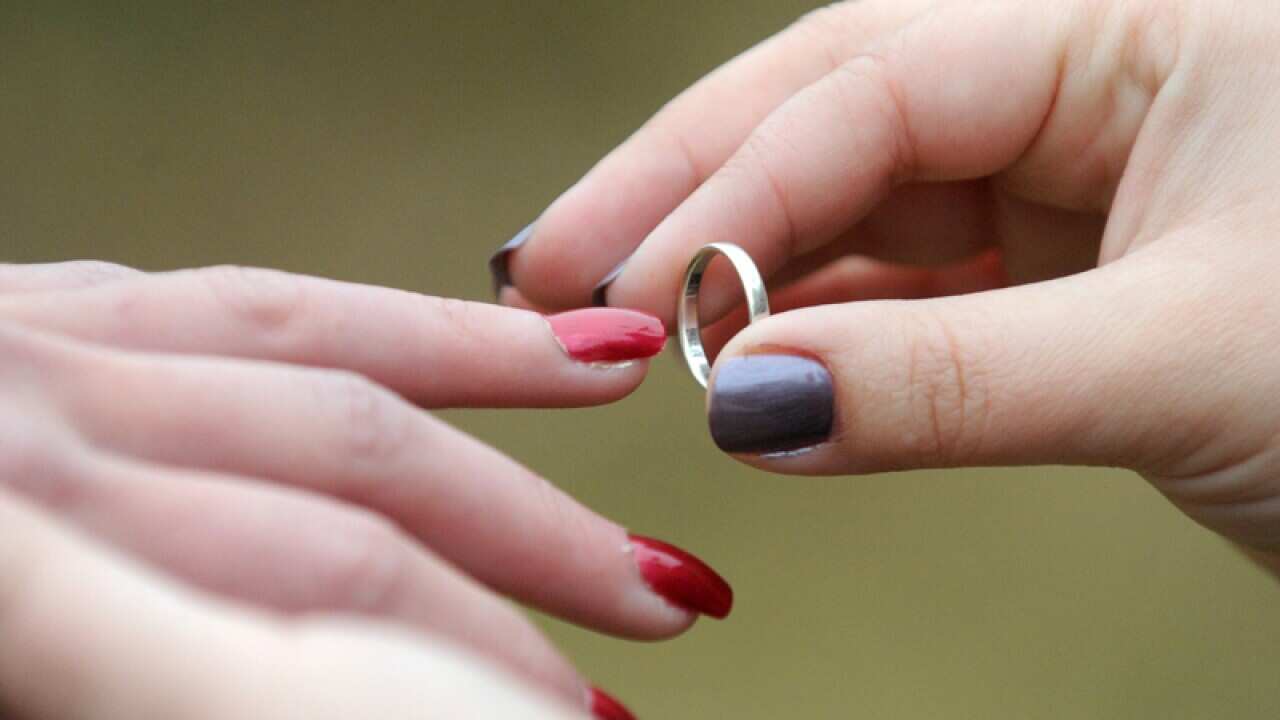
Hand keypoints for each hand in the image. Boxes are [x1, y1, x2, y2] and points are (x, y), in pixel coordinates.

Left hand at [0, 261, 733, 716]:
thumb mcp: (5, 681)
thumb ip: (117, 659)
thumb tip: (343, 672)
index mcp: (10, 559)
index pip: (312, 605)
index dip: (468, 667)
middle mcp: (35, 424)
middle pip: (347, 492)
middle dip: (528, 560)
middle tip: (668, 609)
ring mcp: (38, 346)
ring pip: (324, 361)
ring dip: (495, 401)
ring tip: (623, 402)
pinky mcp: (39, 311)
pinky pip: (247, 299)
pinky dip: (380, 321)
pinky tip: (469, 336)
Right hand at [492, 0, 1279, 565]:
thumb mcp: (1194, 362)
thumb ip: (955, 382)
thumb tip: (746, 404)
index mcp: (1134, 22)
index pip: (873, 87)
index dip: (730, 190)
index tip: (622, 293)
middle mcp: (1090, 80)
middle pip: (832, 120)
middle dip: (687, 199)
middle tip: (550, 270)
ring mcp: (1068, 179)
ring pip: (856, 209)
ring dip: (742, 276)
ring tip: (625, 329)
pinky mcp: (1059, 272)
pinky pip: (904, 289)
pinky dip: (821, 336)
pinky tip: (743, 366)